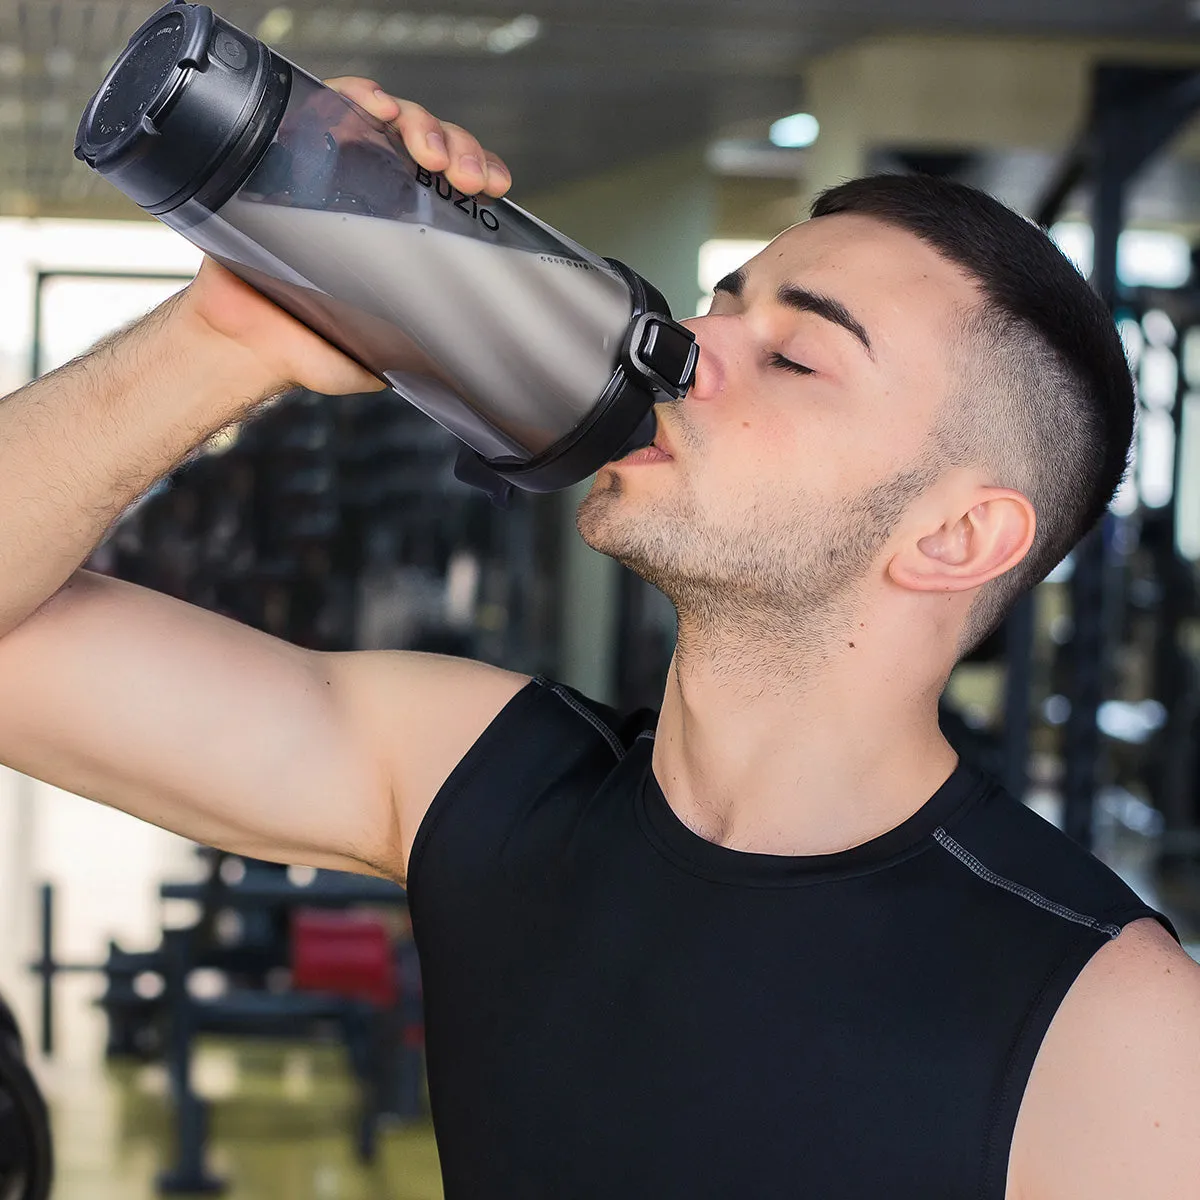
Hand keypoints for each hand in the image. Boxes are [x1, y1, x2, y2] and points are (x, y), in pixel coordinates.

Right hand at [181, 79, 512, 397]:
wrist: (244, 345)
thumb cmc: (308, 347)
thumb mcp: (379, 356)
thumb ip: (415, 350)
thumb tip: (461, 359)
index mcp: (401, 231)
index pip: (451, 186)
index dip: (479, 172)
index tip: (494, 186)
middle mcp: (370, 193)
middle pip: (426, 143)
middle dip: (456, 146)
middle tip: (465, 174)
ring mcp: (329, 168)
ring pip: (385, 119)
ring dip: (417, 120)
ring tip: (427, 146)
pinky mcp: (284, 153)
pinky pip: (321, 107)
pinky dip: (352, 95)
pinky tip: (376, 107)